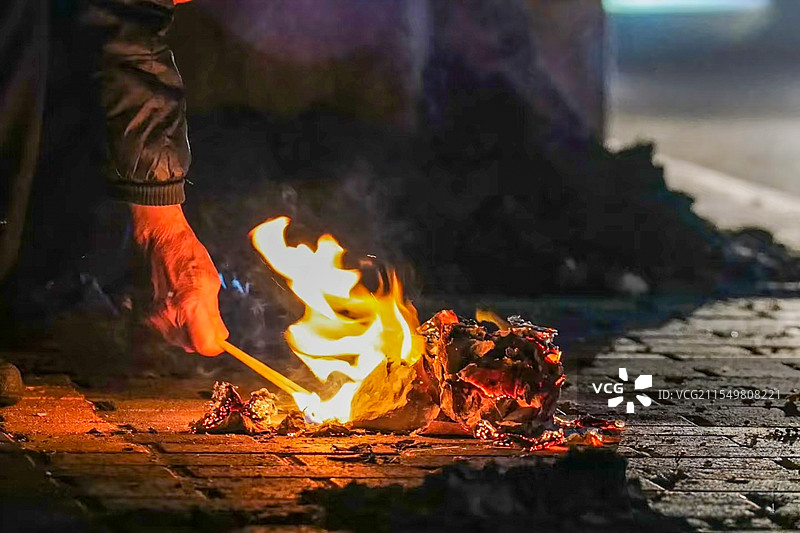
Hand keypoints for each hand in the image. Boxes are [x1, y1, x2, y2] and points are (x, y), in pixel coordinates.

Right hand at [129, 204, 227, 355]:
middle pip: (191, 346)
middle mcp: (171, 316)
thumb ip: (214, 315)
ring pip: (180, 341)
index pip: (203, 345)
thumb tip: (220, 336)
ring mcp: (157, 317)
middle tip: (210, 322)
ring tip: (196, 311)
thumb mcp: (211, 284)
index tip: (220, 341)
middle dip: (203, 339)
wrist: (162, 243)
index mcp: (190, 306)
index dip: (214, 346)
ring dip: (191, 333)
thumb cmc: (191, 258)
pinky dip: (179, 327)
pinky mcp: (149, 316)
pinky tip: (183, 311)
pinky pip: (169, 332)